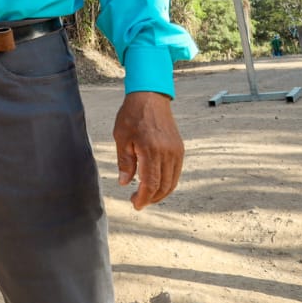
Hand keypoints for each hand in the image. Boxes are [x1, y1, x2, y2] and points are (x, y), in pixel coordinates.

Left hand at [113, 91, 183, 210]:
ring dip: (161, 192)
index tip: (136, 205)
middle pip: (164, 186)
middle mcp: (167, 153)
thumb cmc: (132, 115)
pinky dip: (168, 182)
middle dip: (151, 198)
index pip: (151, 183)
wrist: (150, 97)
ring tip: (146, 195)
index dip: (144, 198)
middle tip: (138, 202)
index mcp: (151, 150)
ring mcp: (176, 151)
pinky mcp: (180, 149)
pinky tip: (156, 183)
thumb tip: (125, 183)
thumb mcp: (121, 138)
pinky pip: (176, 172)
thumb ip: (124, 162)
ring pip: (172, 181)